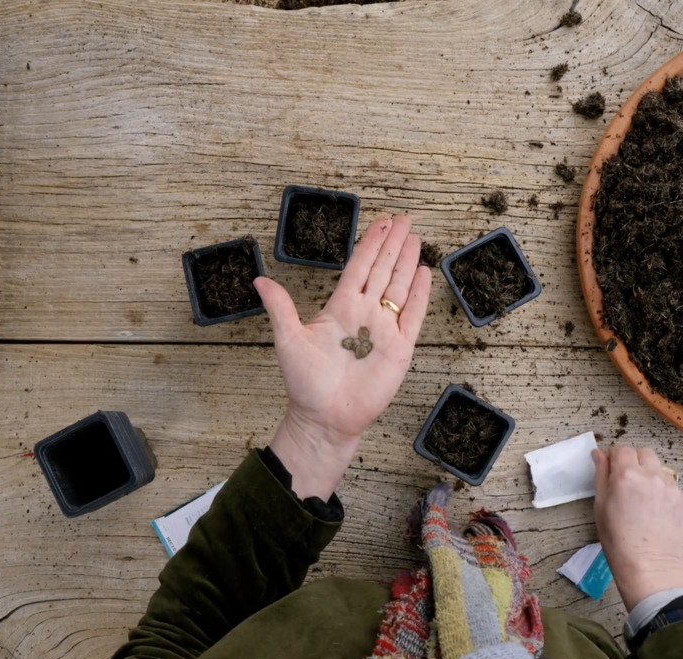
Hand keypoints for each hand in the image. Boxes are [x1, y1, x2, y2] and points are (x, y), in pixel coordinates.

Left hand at [256, 214, 432, 500]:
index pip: (360, 266)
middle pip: (383, 270)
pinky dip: (419, 295)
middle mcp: (364, 313)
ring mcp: (384, 330)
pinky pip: (412, 316)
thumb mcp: (288, 340)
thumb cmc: (305, 383)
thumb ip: (280, 308)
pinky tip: (424, 273)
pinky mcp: (399, 349)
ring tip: (415, 238)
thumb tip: (258, 280)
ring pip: (399, 287)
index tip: (382, 222)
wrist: (325, 418)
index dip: (371, 243)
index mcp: (340, 306)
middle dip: (394, 243)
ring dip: (407, 262)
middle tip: (406, 218)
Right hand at [592, 446, 682, 611]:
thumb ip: (601, 475)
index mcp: (626, 475)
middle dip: (635, 461)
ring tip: (645, 501)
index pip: (622, 449)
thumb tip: (599, 454)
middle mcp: (652, 475)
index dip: (615, 458)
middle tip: (628, 482)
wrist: (650, 568)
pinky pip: (673, 488)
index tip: (612, 471)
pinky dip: (664, 493)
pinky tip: (658, 513)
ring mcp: (672, 487)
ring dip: (651, 476)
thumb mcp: (600, 507)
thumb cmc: (617, 540)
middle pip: (644, 453)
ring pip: (660, 469)